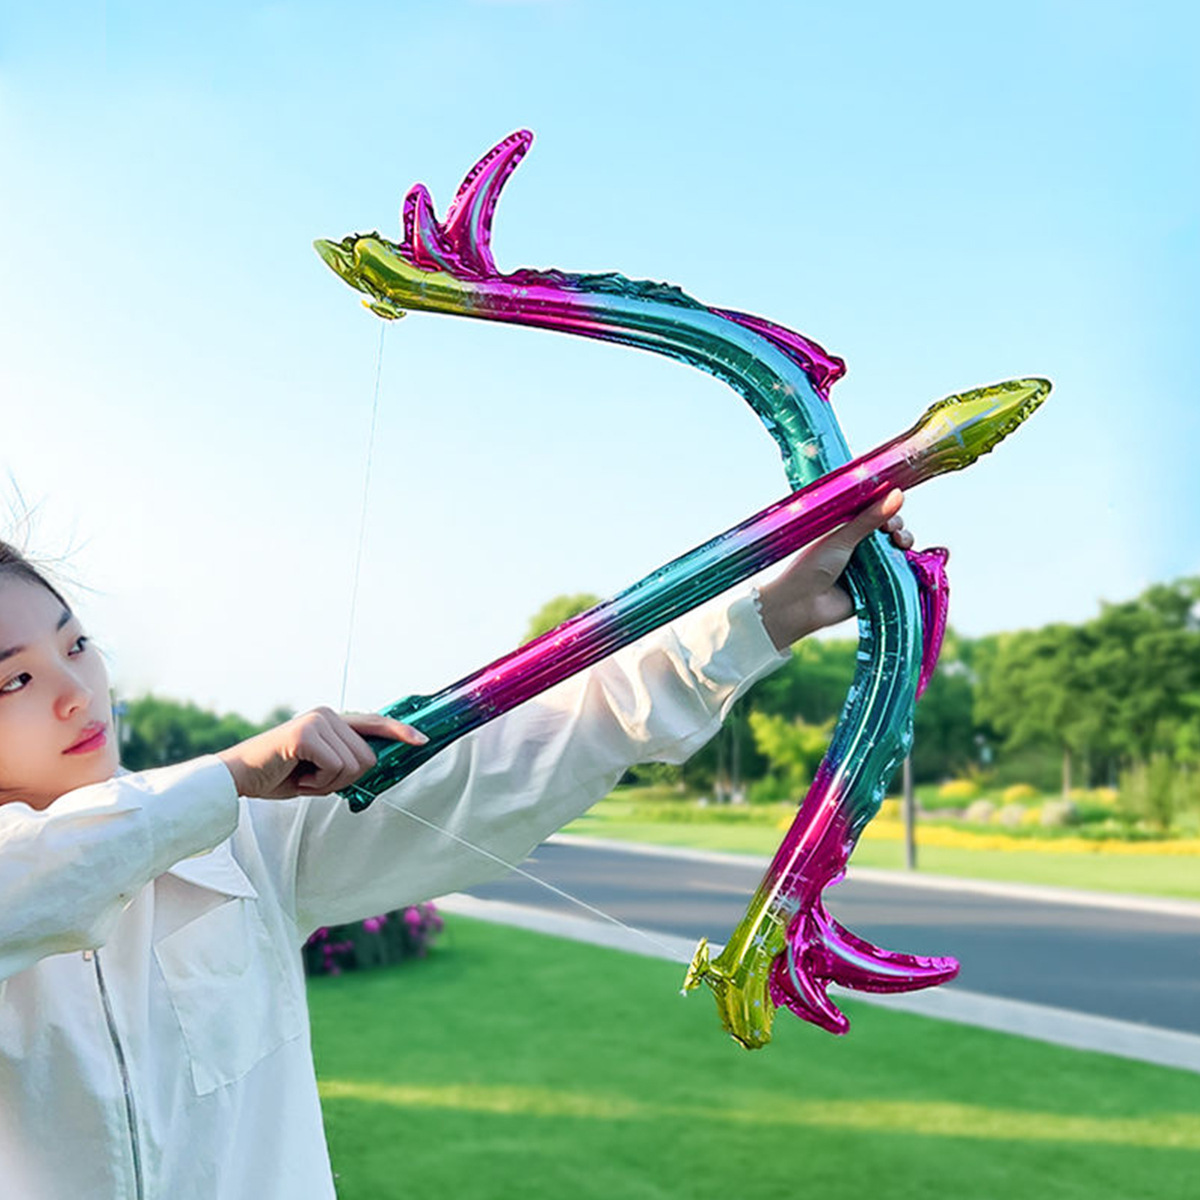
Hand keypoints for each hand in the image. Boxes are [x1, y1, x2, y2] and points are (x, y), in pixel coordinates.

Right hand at [216, 707, 427, 798]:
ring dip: (329, 783)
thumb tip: (374, 766)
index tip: (423, 740)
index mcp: (332, 721)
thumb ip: (345, 762)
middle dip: (344, 779)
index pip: (375, 724)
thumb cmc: (278, 774)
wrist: (239, 778)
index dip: (400, 733)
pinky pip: (335, 768)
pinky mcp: (306, 734)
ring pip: (354, 766)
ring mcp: (317, 722)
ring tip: (302, 777)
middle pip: (368, 758)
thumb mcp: (319, 768)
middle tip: (313, 779)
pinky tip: (296, 777)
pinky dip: (318, 783)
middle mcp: (328, 715)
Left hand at [757, 489, 914, 651]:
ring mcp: (867, 569)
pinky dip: (908, 570)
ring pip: (896, 554)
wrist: (800, 605)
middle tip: (894, 533)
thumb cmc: (811, 568)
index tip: (888, 515)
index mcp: (845, 532)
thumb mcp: (841, 538)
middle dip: (898, 530)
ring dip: (904, 546)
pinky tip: (916, 562)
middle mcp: (857, 549)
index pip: (874, 515)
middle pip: (889, 534)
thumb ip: (869, 519)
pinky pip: (897, 577)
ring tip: (901, 544)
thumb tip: (896, 494)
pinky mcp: (875, 589)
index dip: (886, 512)